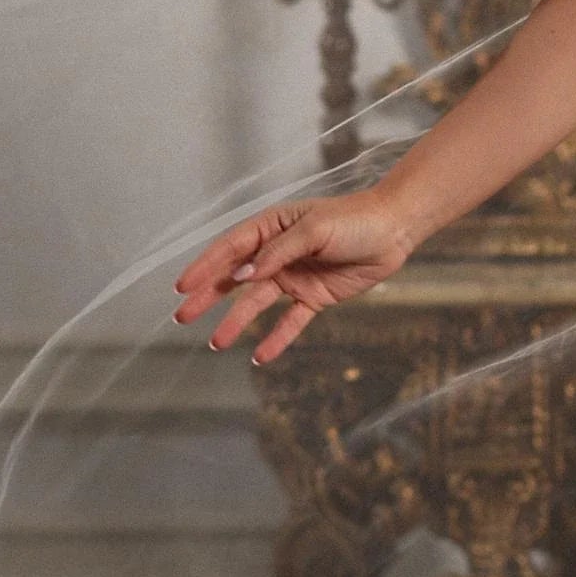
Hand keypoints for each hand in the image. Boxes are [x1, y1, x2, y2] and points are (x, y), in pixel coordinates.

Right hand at [173, 189, 415, 364]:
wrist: (394, 231)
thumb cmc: (353, 220)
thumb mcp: (313, 229)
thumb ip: (277, 252)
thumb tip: (243, 274)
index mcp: (271, 228)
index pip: (230, 249)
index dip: (205, 267)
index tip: (181, 286)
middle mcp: (277, 254)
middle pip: (235, 278)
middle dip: (208, 296)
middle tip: (182, 316)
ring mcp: (294, 277)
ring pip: (258, 303)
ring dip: (236, 322)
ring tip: (216, 342)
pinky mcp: (314, 297)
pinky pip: (290, 321)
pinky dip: (277, 338)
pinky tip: (260, 356)